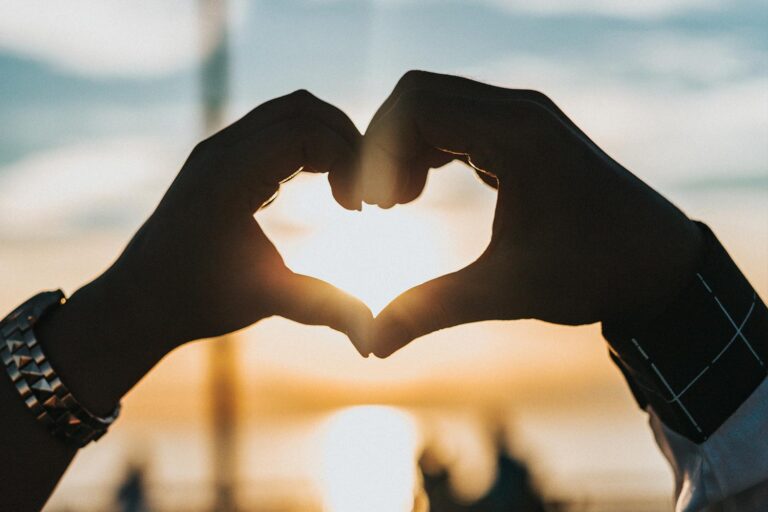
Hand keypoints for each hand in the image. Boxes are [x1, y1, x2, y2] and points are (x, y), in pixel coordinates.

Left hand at [108, 90, 372, 351]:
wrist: (138, 300)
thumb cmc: (197, 302)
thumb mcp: (265, 302)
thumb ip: (323, 308)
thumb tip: (373, 338)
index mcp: (228, 178)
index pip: (306, 131)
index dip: (347, 159)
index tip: (358, 208)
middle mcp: (220, 151)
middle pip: (302, 108)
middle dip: (346, 141)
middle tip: (363, 190)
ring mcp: (217, 149)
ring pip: (289, 111)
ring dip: (328, 139)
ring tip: (346, 187)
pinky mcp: (220, 156)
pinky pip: (274, 127)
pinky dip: (309, 144)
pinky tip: (322, 185)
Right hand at [362, 71, 702, 356]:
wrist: (658, 264)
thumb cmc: (593, 273)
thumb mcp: (507, 291)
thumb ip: (433, 310)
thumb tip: (373, 344)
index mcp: (516, 135)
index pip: (417, 107)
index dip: (378, 152)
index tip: (375, 207)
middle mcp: (519, 112)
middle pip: (419, 96)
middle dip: (384, 146)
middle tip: (379, 205)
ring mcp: (524, 117)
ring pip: (436, 104)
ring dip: (405, 147)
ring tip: (397, 203)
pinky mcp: (525, 133)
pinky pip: (458, 120)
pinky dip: (427, 148)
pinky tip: (421, 191)